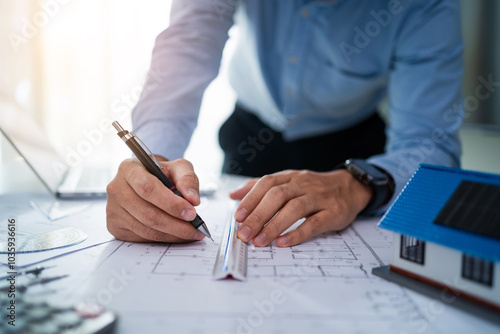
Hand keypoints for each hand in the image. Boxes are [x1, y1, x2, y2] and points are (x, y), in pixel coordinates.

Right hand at [106, 157, 205, 242]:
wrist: (146, 181)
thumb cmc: (162, 174)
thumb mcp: (178, 168)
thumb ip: (188, 179)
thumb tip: (193, 200)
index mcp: (129, 169)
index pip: (148, 188)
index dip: (171, 203)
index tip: (192, 213)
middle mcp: (116, 188)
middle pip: (148, 213)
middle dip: (176, 224)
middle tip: (196, 228)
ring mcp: (113, 209)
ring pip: (146, 229)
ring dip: (172, 234)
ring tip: (191, 234)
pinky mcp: (115, 226)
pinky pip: (142, 237)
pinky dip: (163, 239)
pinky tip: (177, 235)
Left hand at [230, 169, 372, 246]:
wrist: (350, 187)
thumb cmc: (313, 188)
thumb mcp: (288, 182)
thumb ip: (260, 188)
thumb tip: (233, 195)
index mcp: (290, 177)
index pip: (267, 184)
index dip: (251, 199)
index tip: (238, 216)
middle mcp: (303, 184)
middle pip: (278, 196)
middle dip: (258, 215)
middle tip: (244, 234)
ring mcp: (320, 198)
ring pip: (295, 208)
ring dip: (274, 226)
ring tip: (259, 241)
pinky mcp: (334, 212)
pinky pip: (315, 223)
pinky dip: (298, 233)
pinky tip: (284, 242)